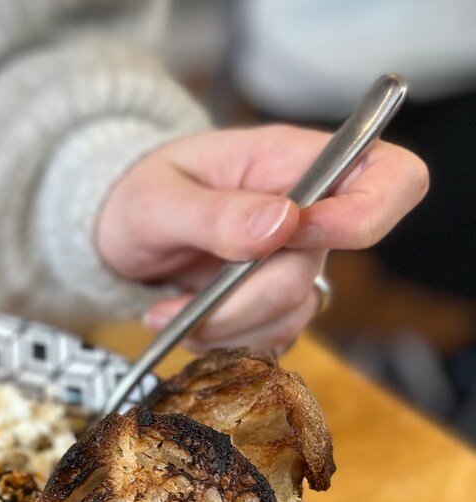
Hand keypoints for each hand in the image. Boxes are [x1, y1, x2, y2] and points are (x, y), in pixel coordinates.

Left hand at [96, 125, 427, 352]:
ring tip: (169, 312)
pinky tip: (182, 322)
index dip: (365, 213)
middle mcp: (306, 211)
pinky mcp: (272, 302)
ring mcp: (291, 260)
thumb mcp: (155, 198)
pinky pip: (271, 336)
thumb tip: (284, 222)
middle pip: (318, 265)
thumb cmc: (135, 193)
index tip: (296, 236)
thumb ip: (215, 211)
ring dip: (226, 326)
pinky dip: (223, 341)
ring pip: (294, 311)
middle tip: (185, 304)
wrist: (112, 229)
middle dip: (247, 297)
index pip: (389, 175)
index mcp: (291, 161)